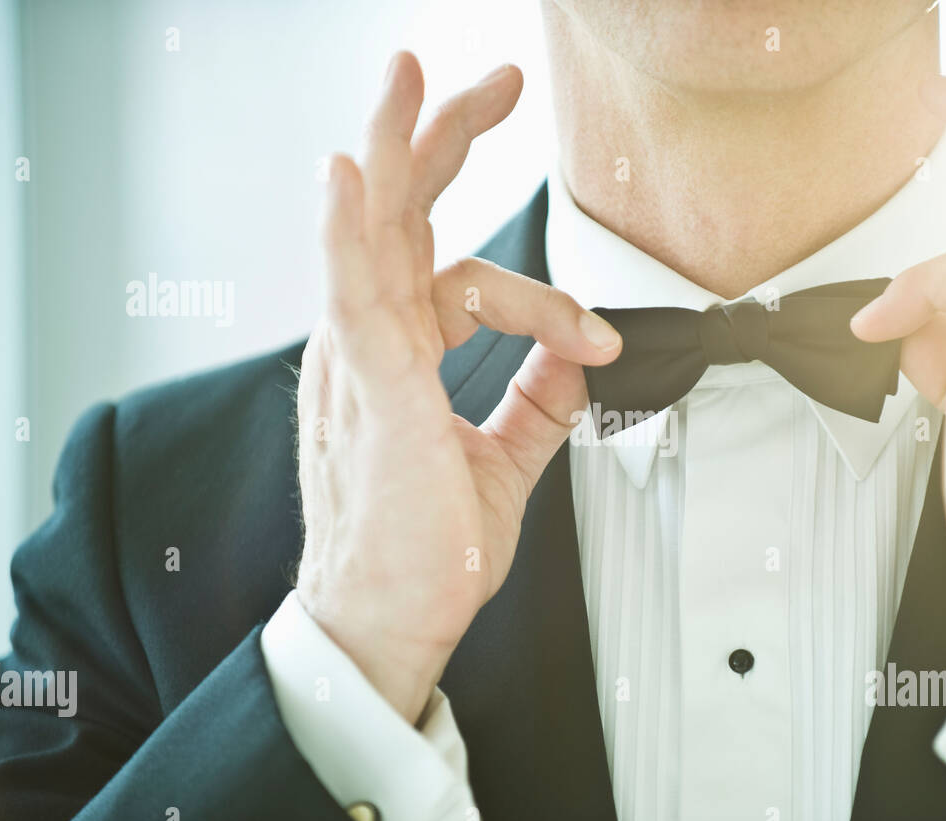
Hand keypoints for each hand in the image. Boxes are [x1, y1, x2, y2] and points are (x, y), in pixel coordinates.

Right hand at [296, 52, 621, 722]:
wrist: (392, 621)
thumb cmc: (424, 549)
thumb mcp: (502, 459)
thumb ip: (537, 398)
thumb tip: (581, 353)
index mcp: (398, 356)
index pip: (454, 271)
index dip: (538, 288)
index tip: (598, 336)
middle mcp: (371, 345)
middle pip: (402, 216)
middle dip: (443, 140)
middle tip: (488, 81)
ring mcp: (361, 361)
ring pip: (375, 230)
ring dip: (397, 145)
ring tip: (414, 75)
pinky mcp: (369, 391)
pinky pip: (351, 294)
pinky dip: (347, 228)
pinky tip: (352, 172)